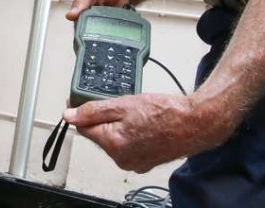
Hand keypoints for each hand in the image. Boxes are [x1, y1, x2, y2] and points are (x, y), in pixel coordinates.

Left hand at [64, 93, 224, 172]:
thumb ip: (92, 111)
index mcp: (113, 144)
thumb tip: (69, 115)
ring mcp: (134, 163)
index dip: (82, 112)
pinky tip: (144, 124)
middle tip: (121, 105)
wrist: (195, 123)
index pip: (83, 129)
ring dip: (118, 127)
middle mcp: (121, 159)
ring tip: (137, 114)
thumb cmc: (165, 112)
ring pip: (114, 140)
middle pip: (99, 135)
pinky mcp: (145, 162)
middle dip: (105, 119)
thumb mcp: (123, 104)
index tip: (83, 102)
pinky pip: (128, 146)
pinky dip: (131, 134)